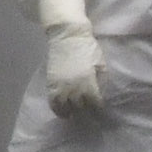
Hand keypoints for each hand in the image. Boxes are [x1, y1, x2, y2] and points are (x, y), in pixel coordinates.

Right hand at [34, 0, 104, 114]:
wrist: (67, 35)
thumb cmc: (88, 48)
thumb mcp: (101, 64)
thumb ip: (101, 81)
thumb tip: (100, 94)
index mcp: (89, 84)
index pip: (95, 105)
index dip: (99, 110)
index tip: (101, 112)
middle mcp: (74, 88)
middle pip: (80, 108)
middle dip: (86, 113)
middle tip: (89, 114)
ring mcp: (61, 87)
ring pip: (65, 108)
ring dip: (70, 113)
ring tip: (74, 115)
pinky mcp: (51, 83)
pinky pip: (53, 102)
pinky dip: (57, 109)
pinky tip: (62, 111)